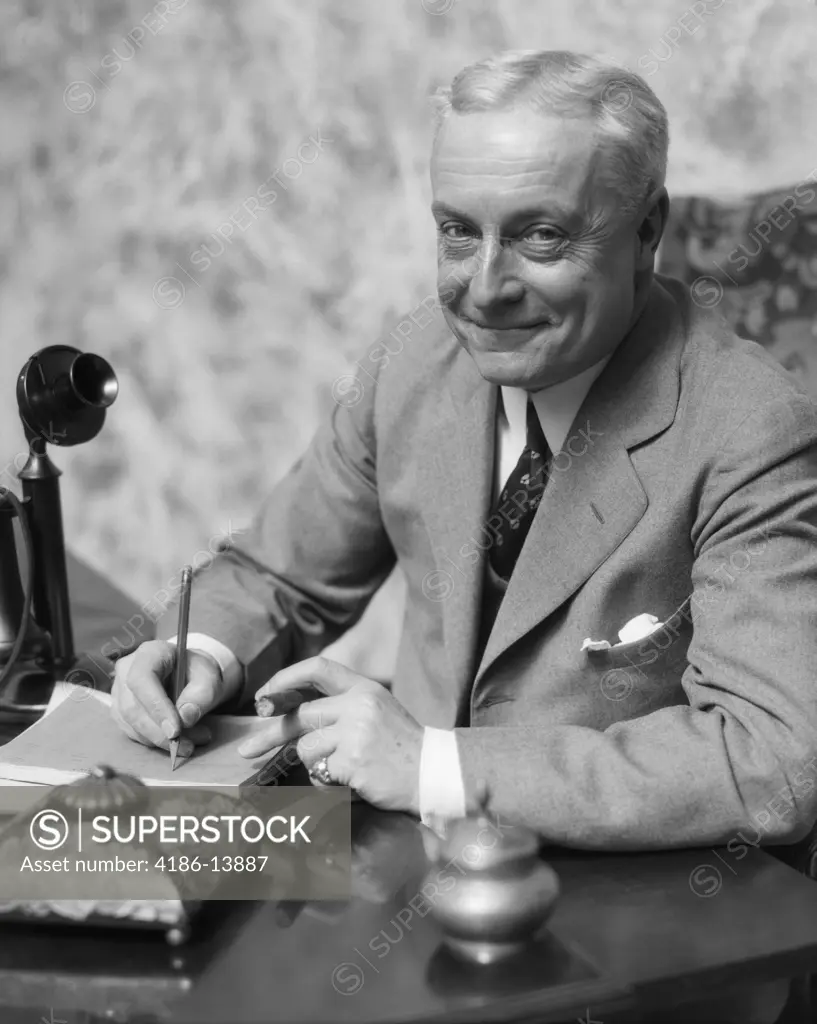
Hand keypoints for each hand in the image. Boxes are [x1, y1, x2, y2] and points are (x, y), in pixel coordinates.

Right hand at [111, 639, 239, 754]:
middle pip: (133, 707)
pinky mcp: (119, 711)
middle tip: (189, 745)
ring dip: (160, 741)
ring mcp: (118, 692)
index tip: (175, 731)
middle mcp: (126, 670)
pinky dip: (154, 742)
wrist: (188, 676)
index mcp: (149, 653)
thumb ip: (201, 695)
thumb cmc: (197, 673)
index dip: (156, 707)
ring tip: (191, 743)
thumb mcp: (209, 678)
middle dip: (161, 733)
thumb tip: (186, 718)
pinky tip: (177, 741)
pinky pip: (132, 732)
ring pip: (131, 724)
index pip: (142, 679)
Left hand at [238, 657, 423, 814]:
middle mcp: (358, 705)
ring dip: (314, 764)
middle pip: (299, 716)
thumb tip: (295, 715)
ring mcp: (355, 733)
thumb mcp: (378, 710)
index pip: (317, 668)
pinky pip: (319, 774)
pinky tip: (350, 782)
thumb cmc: (402, 746)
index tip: (264, 695)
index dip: (285, 679)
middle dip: (268, 734)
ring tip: (342, 769)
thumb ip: (343, 705)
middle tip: (246, 749)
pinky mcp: (353, 761)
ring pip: (306, 748)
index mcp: (363, 688)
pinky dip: (326, 782)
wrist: (433, 772)